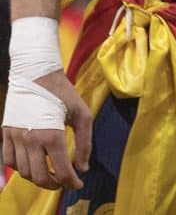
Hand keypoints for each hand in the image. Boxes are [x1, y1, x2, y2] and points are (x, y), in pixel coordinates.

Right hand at [1, 70, 92, 189]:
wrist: (35, 74)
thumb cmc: (63, 93)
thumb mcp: (82, 114)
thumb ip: (85, 142)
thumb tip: (83, 168)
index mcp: (52, 135)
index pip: (61, 169)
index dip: (71, 182)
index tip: (78, 184)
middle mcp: (30, 140)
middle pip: (39, 176)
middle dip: (54, 184)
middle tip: (64, 181)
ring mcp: (15, 138)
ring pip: (23, 172)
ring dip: (37, 177)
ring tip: (50, 173)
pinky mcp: (5, 134)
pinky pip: (8, 160)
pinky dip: (20, 168)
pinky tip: (32, 163)